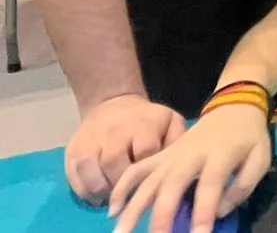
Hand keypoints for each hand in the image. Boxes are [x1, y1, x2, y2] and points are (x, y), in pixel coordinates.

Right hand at [64, 94, 185, 204]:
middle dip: (123, 184)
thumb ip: (177, 142)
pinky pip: (74, 176)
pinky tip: (98, 195)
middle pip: (114, 163)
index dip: (148, 171)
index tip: (151, 182)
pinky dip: (85, 191)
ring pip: (91, 171)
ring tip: (113, 198)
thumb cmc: (148, 121)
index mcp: (143, 125)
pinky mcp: (73, 151)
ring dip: (102, 190)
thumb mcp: (170, 122)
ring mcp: (90, 141)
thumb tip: (178, 167)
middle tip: (131, 195)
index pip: (144, 152)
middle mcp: (114, 132)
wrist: (113, 104)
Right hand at [108, 104, 271, 232]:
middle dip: (162, 216)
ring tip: (121, 232)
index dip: (204, 212)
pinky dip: (123, 187)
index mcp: (220, 154)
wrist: (233, 107)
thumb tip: (219, 212)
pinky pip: (137, 170)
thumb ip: (243, 186)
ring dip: (133, 207)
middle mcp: (190, 155)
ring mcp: (172, 154)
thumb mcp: (260, 158)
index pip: (210, 185)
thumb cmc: (248, 137)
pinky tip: (113, 209)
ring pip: (147, 180)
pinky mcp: (161, 155)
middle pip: (171, 185)